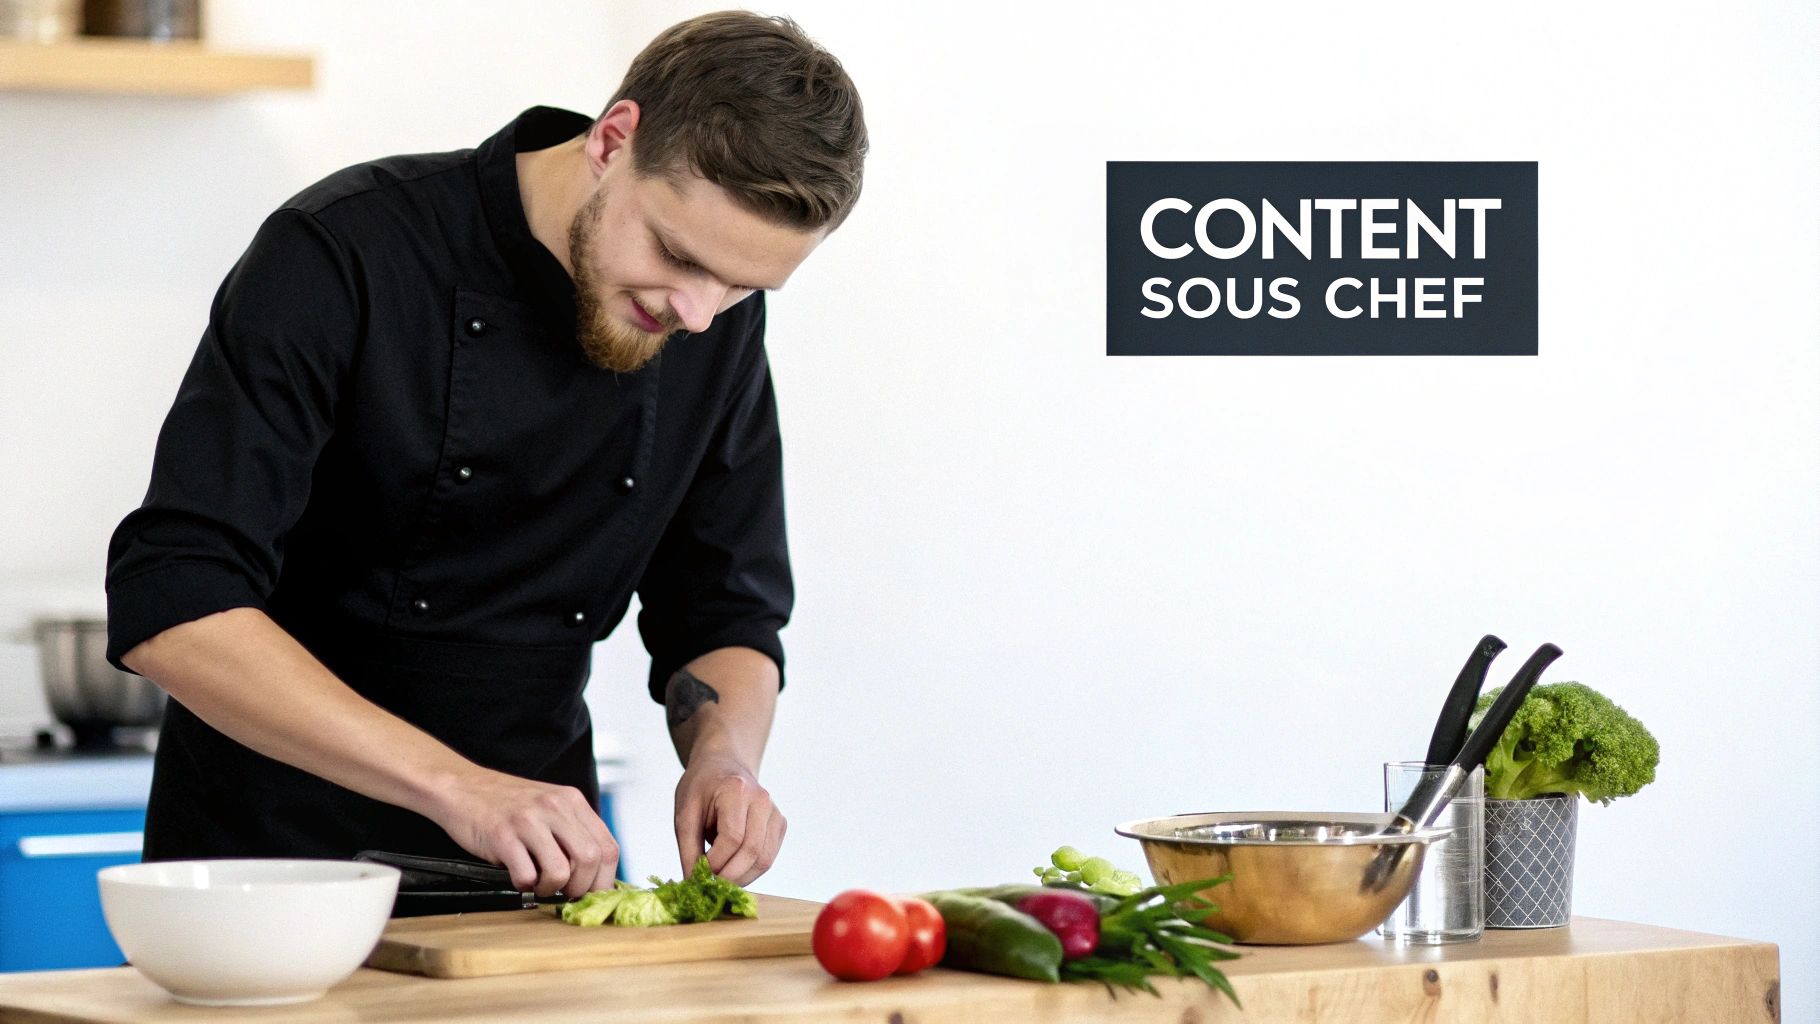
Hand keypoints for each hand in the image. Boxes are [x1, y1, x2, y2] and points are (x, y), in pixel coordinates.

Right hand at [428, 767, 619, 897]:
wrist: (462, 787)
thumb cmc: (507, 803)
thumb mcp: (550, 805)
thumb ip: (573, 831)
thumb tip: (595, 874)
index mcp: (572, 801)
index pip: (608, 847)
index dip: (604, 879)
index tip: (593, 894)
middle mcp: (555, 807)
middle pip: (591, 860)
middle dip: (581, 887)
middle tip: (564, 893)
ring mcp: (529, 820)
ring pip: (560, 871)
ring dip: (551, 889)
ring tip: (538, 884)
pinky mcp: (502, 835)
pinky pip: (526, 875)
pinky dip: (524, 885)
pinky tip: (517, 875)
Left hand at [673, 750, 784, 886]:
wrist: (723, 765)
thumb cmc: (701, 788)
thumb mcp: (684, 813)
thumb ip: (688, 849)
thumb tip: (693, 883)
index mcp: (737, 790)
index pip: (732, 837)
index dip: (716, 862)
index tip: (698, 873)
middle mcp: (763, 800)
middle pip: (752, 851)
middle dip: (729, 876)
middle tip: (709, 886)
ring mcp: (775, 812)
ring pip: (765, 860)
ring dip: (741, 878)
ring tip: (720, 881)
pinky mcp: (780, 825)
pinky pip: (768, 858)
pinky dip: (750, 871)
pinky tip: (733, 870)